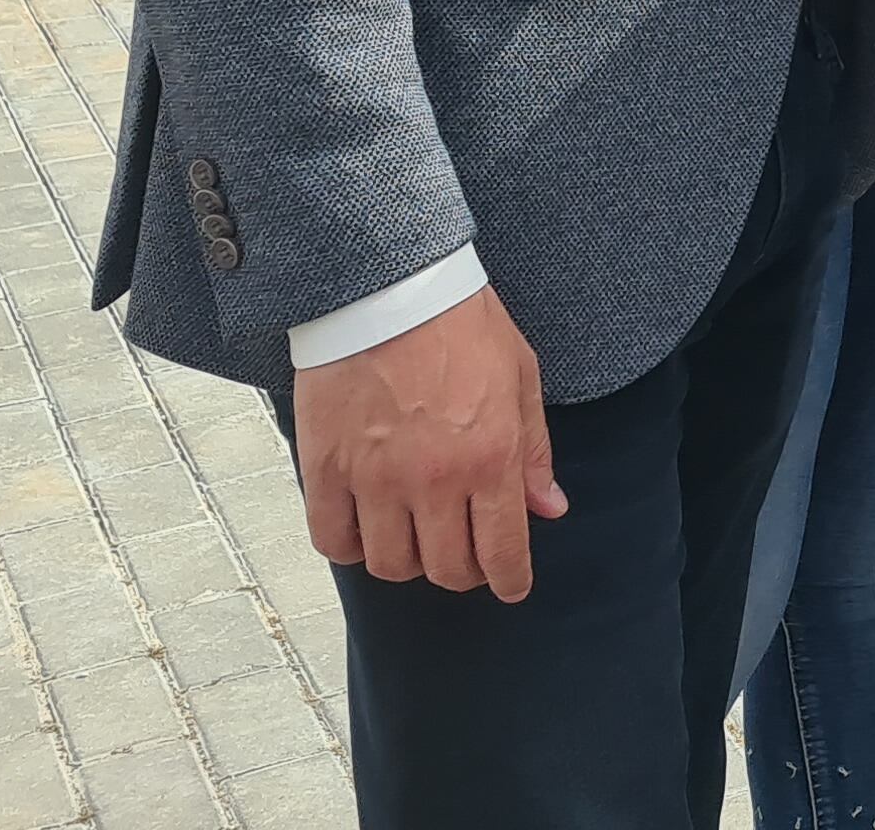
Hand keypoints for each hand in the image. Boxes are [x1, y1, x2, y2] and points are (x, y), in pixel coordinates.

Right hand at [293, 284, 560, 600]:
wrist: (389, 287)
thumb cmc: (462, 324)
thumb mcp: (521, 377)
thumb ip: (534, 451)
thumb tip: (549, 508)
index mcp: (489, 459)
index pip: (501, 552)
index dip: (510, 580)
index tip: (511, 586)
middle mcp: (433, 480)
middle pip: (446, 568)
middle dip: (463, 570)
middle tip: (465, 553)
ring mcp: (375, 480)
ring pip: (391, 565)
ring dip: (409, 560)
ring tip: (416, 535)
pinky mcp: (325, 470)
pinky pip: (334, 541)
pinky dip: (352, 546)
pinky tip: (366, 527)